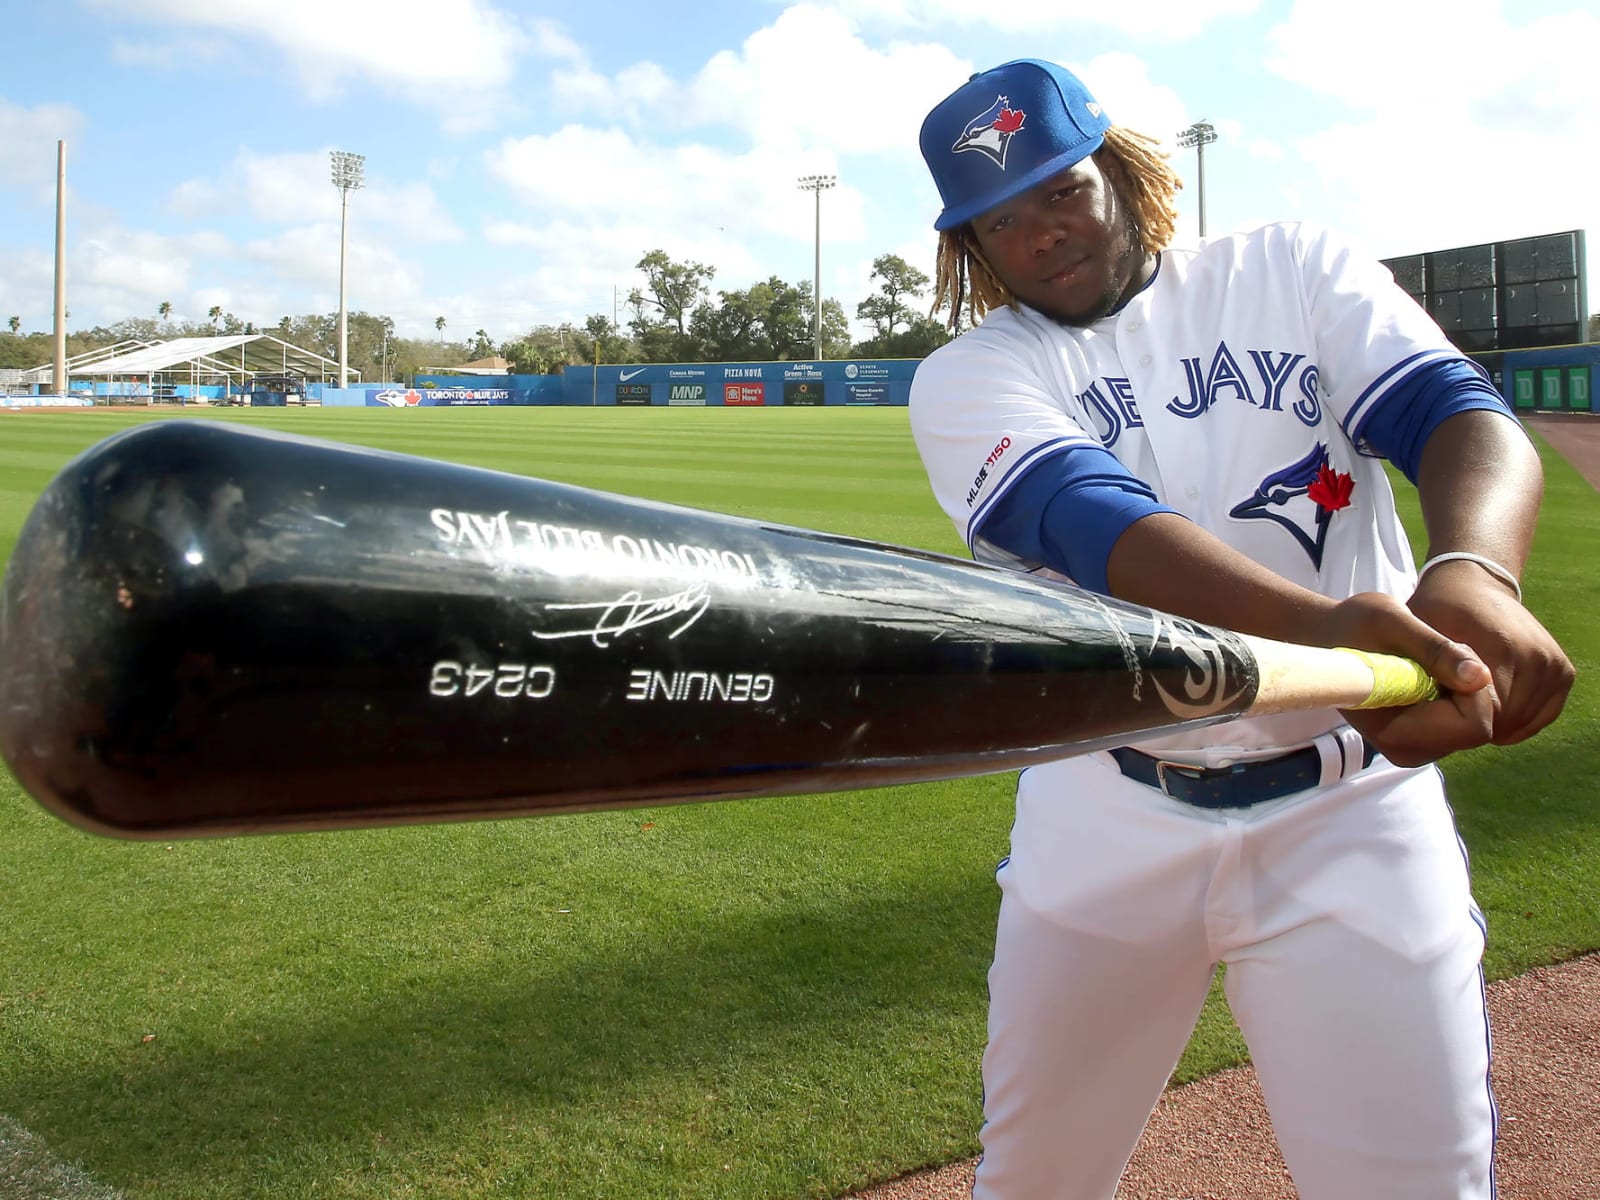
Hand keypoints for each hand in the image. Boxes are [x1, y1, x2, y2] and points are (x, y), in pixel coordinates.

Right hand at [1314, 591, 1499, 766]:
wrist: (1331, 636)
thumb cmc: (1355, 624)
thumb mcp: (1395, 623)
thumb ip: (1437, 650)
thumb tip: (1480, 677)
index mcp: (1396, 733)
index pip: (1472, 726)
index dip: (1472, 689)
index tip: (1447, 655)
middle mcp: (1407, 750)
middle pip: (1476, 728)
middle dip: (1469, 688)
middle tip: (1436, 654)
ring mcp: (1414, 748)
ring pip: (1472, 724)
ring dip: (1461, 689)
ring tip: (1426, 662)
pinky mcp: (1421, 740)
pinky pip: (1463, 721)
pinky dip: (1456, 694)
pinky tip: (1427, 674)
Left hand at [1403, 558, 1573, 746]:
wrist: (1474, 585)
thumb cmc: (1437, 609)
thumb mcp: (1420, 626)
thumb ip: (1437, 655)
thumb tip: (1472, 683)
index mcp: (1503, 646)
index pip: (1486, 713)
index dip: (1456, 719)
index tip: (1437, 706)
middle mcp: (1536, 656)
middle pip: (1505, 720)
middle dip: (1474, 723)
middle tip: (1449, 705)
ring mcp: (1553, 664)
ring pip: (1522, 721)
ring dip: (1495, 722)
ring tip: (1467, 700)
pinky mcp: (1563, 672)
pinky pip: (1541, 715)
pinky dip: (1516, 718)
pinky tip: (1491, 704)